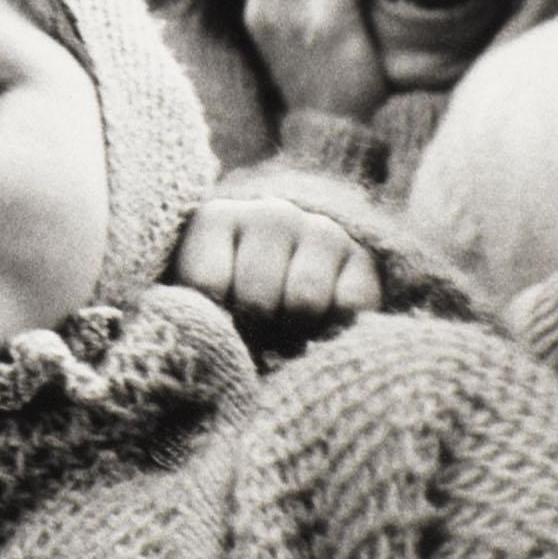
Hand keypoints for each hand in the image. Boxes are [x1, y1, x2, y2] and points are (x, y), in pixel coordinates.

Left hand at [170, 195, 382, 336]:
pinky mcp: (363, 257)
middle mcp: (270, 214)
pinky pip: (349, 306)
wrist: (293, 271)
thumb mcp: (197, 292)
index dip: (215, 320)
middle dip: (255, 331)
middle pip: (256, 298)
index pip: (207, 284)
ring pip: (304, 301)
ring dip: (295, 332)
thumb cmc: (231, 290)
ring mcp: (320, 230)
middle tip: (256, 336)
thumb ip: (194, 308)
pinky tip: (320, 324)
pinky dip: (334, 327)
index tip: (217, 325)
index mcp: (216, 218)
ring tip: (284, 332)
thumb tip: (209, 344)